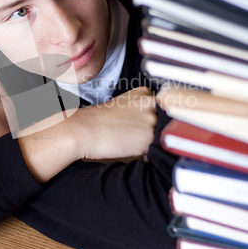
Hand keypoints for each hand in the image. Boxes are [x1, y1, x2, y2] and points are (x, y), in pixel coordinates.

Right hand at [17, 87, 156, 182]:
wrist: (84, 129)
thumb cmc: (99, 122)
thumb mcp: (124, 107)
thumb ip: (143, 112)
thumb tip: (158, 131)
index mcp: (146, 93)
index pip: (162, 111)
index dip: (153, 123)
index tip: (141, 129)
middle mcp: (152, 102)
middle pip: (165, 123)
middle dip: (157, 133)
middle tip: (136, 139)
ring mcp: (152, 118)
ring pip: (163, 137)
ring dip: (154, 145)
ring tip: (134, 146)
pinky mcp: (149, 136)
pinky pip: (158, 151)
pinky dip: (149, 155)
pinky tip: (134, 152)